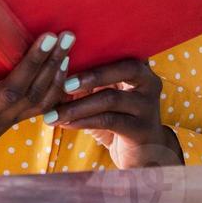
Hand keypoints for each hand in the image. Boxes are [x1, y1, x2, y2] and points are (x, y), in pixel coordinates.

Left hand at [48, 58, 182, 168]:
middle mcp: (149, 81)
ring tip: (53, 114)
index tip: (64, 54)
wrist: (141, 153)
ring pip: (111, 98)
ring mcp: (148, 105)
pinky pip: (110, 120)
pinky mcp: (143, 129)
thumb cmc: (115, 117)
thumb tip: (52, 67)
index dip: (93, 49)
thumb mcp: (102, 93)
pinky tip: (66, 124)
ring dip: (78, 106)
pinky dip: (84, 121)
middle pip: (124, 68)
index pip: (119, 49)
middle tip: (63, 84)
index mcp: (139, 65)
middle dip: (90, 75)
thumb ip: (86, 79)